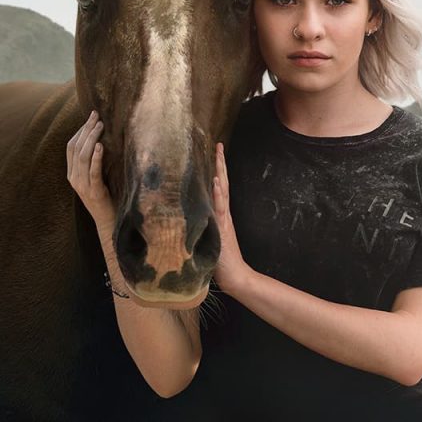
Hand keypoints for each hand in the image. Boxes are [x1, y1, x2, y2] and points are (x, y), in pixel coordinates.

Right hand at [66, 110, 115, 233]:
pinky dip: (96, 157)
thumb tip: (101, 138)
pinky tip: (100, 146)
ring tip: (100, 126)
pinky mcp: (94, 191)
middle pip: (76, 148)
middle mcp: (73, 178)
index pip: (71, 147)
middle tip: (96, 116)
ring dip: (91, 138)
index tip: (90, 117)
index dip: (79, 130)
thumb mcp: (94, 178)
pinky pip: (93, 172)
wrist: (108, 222)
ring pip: (82, 157)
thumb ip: (92, 162)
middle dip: (86, 129)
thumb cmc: (105, 197)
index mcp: (71, 174)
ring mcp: (82, 185)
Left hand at [211, 142, 252, 294]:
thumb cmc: (218, 262)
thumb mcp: (206, 239)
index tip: (214, 153)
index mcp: (219, 215)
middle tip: (218, 144)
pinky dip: (219, 193)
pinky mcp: (222, 228)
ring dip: (220, 172)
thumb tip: (187, 216)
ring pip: (222, 191)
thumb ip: (200, 226)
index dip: (216, 170)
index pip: (218, 187)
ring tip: (218, 155)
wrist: (234, 276)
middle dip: (220, 164)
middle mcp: (222, 213)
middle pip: (222, 183)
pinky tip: (217, 181)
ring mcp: (223, 219)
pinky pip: (220, 207)